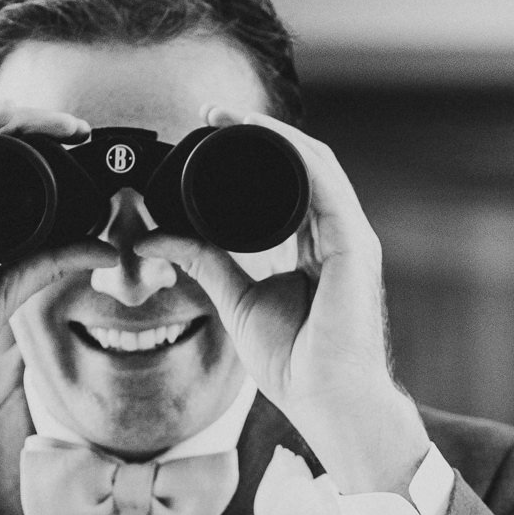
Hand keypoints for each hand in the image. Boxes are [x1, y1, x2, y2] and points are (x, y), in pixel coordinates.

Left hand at [134, 107, 430, 493]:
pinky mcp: (354, 244)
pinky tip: (261, 135)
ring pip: (315, 162)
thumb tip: (158, 236)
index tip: (208, 135)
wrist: (326, 399)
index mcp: (316, 248)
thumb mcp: (237, 301)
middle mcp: (337, 236)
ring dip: (270, 132)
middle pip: (302, 165)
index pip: (289, 185)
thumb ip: (207, 263)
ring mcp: (351, 237)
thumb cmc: (295, 363)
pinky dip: (292, 152)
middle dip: (257, 132)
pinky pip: (324, 181)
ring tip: (227, 116)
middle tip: (211, 115)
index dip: (252, 155)